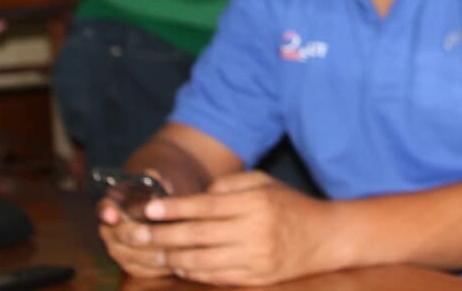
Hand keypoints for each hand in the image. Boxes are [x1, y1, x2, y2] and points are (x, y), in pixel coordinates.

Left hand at [111, 171, 340, 285]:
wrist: (324, 237)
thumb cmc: (290, 204)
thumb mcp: (264, 183)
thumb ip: (231, 185)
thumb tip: (199, 196)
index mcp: (255, 203)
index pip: (206, 206)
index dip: (175, 208)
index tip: (150, 208)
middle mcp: (253, 231)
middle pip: (198, 235)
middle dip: (163, 234)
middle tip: (137, 232)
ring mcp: (254, 258)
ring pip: (201, 260)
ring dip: (172, 256)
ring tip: (152, 250)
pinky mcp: (254, 279)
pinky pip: (215, 276)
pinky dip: (193, 271)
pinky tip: (179, 264)